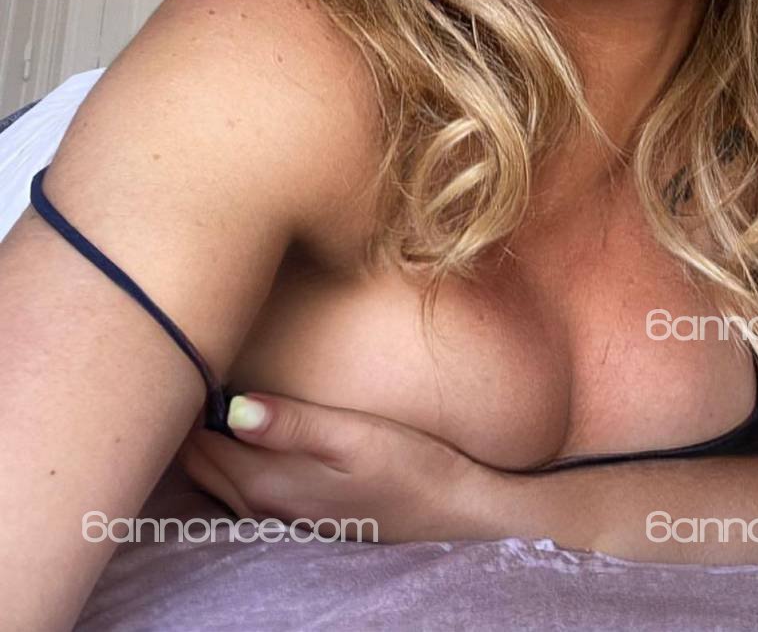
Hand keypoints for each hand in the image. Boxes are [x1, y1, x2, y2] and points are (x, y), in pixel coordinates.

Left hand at [177, 392, 505, 543]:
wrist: (452, 511)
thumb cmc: (408, 465)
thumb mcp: (353, 437)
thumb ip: (291, 424)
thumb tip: (231, 406)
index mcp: (267, 485)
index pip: (197, 444)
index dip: (189, 401)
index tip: (191, 356)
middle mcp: (261, 509)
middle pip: (198, 465)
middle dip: (187, 422)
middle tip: (194, 367)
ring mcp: (278, 519)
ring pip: (216, 479)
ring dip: (206, 441)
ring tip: (211, 391)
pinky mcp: (298, 516)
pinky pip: (240, 489)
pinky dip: (229, 459)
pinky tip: (244, 431)